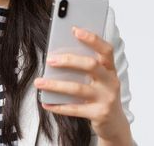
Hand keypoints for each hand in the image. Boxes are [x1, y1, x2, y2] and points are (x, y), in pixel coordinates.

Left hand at [34, 26, 132, 144]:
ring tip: (39, 82)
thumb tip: (57, 55)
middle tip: (49, 59)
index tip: (75, 30)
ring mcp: (106, 98)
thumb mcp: (97, 79)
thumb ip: (84, 67)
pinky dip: (58, 106)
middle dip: (69, 60)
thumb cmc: (100, 95)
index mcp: (110, 69)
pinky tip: (45, 103)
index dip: (92, 39)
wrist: (114, 124)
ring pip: (78, 88)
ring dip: (56, 85)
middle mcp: (111, 82)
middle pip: (91, 65)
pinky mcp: (99, 114)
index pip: (106, 50)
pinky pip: (74, 109)